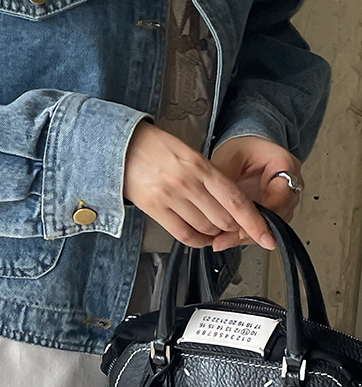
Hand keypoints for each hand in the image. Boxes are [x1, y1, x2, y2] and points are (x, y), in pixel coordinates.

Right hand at [123, 122, 275, 250]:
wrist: (120, 146)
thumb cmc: (154, 147)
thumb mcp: (189, 153)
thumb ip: (210, 176)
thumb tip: (230, 203)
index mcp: (200, 165)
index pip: (236, 200)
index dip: (255, 222)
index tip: (267, 236)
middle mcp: (187, 182)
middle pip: (223, 219)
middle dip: (232, 228)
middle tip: (233, 227)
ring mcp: (170, 197)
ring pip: (206, 228)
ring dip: (214, 234)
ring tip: (213, 228)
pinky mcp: (154, 208)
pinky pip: (183, 235)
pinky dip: (196, 241)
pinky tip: (199, 237)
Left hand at [208, 135, 302, 249]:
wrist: (248, 147)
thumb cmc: (241, 148)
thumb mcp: (229, 158)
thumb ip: (224, 180)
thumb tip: (213, 206)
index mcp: (284, 164)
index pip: (278, 198)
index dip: (259, 217)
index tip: (239, 228)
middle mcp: (291, 183)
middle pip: (277, 216)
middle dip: (251, 232)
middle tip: (226, 240)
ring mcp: (286, 198)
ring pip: (272, 225)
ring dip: (247, 236)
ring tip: (222, 241)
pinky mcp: (275, 209)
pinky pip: (265, 225)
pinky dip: (246, 233)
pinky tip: (227, 238)